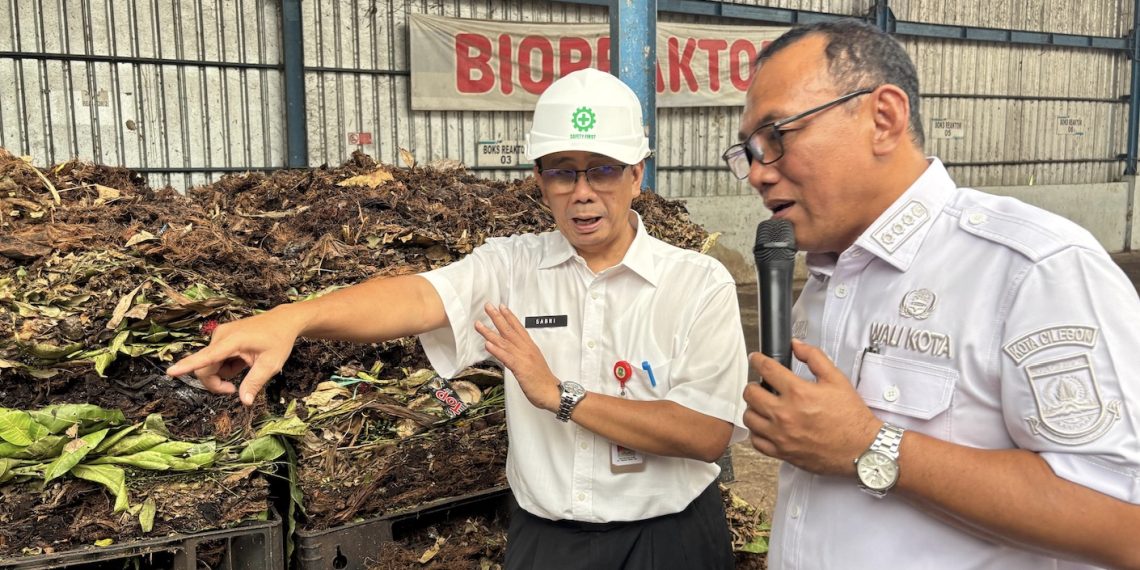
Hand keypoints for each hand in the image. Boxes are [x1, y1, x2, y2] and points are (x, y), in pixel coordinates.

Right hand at [167, 308, 301, 405]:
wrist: (283, 321)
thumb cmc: (278, 340)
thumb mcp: (271, 364)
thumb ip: (254, 383)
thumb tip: (244, 402)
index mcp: (233, 341)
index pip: (207, 357)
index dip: (188, 366)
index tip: (171, 372)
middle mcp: (221, 336)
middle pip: (205, 367)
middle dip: (215, 382)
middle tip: (234, 389)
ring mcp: (219, 335)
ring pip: (209, 364)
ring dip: (223, 373)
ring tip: (245, 366)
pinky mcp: (220, 337)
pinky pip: (215, 358)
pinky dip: (225, 365)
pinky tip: (241, 360)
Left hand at [475, 303, 560, 412]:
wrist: (552, 393)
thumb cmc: (542, 380)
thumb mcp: (532, 362)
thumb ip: (522, 354)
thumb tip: (511, 350)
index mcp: (530, 347)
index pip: (518, 328)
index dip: (509, 316)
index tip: (501, 306)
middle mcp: (526, 349)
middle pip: (509, 330)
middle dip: (497, 317)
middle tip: (488, 306)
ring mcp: (523, 358)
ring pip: (504, 342)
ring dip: (490, 332)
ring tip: (479, 324)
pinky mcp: (521, 369)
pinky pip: (506, 358)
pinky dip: (496, 350)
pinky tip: (487, 344)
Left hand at [742, 339, 880, 476]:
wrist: (861, 448)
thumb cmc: (851, 417)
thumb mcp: (837, 379)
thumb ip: (814, 358)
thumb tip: (797, 345)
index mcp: (799, 393)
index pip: (766, 369)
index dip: (757, 360)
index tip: (756, 359)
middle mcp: (785, 414)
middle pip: (751, 394)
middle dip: (753, 384)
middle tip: (760, 385)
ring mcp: (781, 435)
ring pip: (749, 418)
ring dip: (753, 408)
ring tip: (763, 405)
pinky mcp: (782, 452)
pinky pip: (756, 441)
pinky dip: (757, 432)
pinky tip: (765, 426)